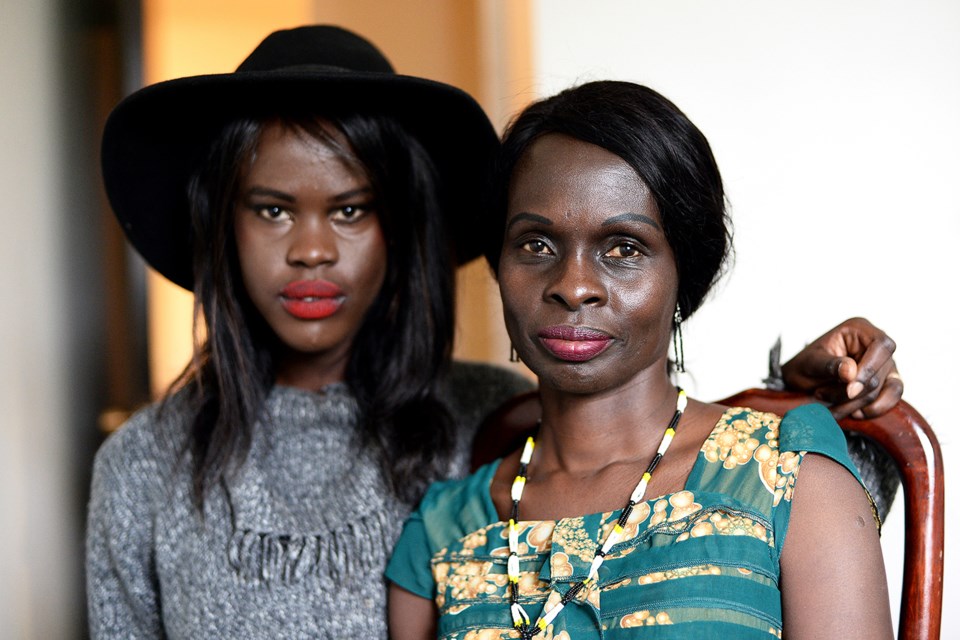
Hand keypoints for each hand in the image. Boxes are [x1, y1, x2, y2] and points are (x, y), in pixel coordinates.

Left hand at [781, 317, 902, 419]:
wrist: (800, 382)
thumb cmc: (804, 366)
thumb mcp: (809, 363)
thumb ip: (830, 365)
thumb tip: (851, 372)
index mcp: (859, 329)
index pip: (881, 345)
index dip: (869, 369)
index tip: (849, 390)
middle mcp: (876, 345)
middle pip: (881, 373)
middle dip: (852, 393)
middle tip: (820, 394)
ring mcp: (885, 365)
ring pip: (887, 390)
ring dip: (858, 405)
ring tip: (831, 406)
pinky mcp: (886, 383)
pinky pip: (890, 400)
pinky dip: (870, 411)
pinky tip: (850, 413)